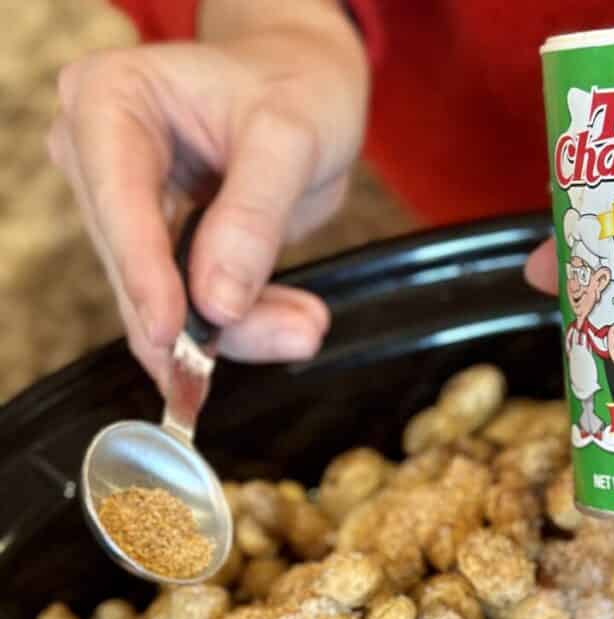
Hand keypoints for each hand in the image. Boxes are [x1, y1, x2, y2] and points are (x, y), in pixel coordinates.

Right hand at [48, 1, 367, 389]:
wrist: (310, 88)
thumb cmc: (296, 88)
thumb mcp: (290, 137)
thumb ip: (253, 215)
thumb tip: (217, 303)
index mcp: (109, 102)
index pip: (117, 201)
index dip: (143, 274)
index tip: (168, 332)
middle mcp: (103, 159)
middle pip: (140, 265)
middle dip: (210, 316)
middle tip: (292, 336)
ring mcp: (133, 210)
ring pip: (171, 300)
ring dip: (243, 328)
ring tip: (307, 329)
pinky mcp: (168, 248)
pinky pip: (199, 305)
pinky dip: (252, 323)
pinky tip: (298, 323)